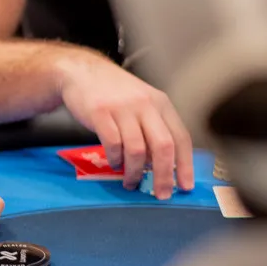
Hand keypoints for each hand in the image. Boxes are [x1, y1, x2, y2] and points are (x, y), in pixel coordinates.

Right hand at [59, 53, 194, 198]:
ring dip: (135, 171)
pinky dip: (115, 159)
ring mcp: (122, 108)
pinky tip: (114, 162)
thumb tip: (165, 162)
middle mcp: (145, 105)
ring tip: (130, 181)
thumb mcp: (142, 102)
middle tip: (161, 193)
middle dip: (164, 175)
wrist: (81, 72)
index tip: (185, 186)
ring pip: (137, 149)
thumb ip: (154, 127)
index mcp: (161, 103)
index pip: (181, 138)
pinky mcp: (100, 113)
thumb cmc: (113, 92)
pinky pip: (113, 144)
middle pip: (163, 146)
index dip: (185, 165)